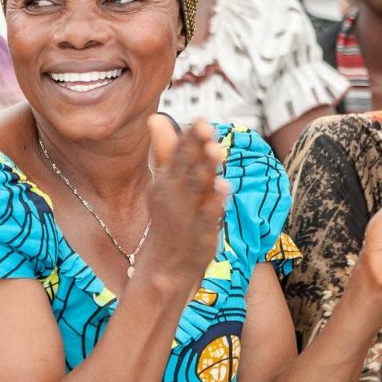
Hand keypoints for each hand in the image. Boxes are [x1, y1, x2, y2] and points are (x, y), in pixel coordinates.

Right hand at [135, 117, 227, 283]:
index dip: (190, 137)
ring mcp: (186, 213)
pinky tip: (225, 186)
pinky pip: (208, 214)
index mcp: (166, 180)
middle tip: (206, 127)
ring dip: (207, 169)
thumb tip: (156, 117)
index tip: (200, 119)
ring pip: (198, 187)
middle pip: (187, 166)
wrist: (164, 263)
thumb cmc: (168, 218)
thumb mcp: (163, 183)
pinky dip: (216, 201)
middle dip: (197, 147)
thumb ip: (165, 150)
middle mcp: (174, 194)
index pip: (178, 153)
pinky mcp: (199, 233)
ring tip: (217, 151)